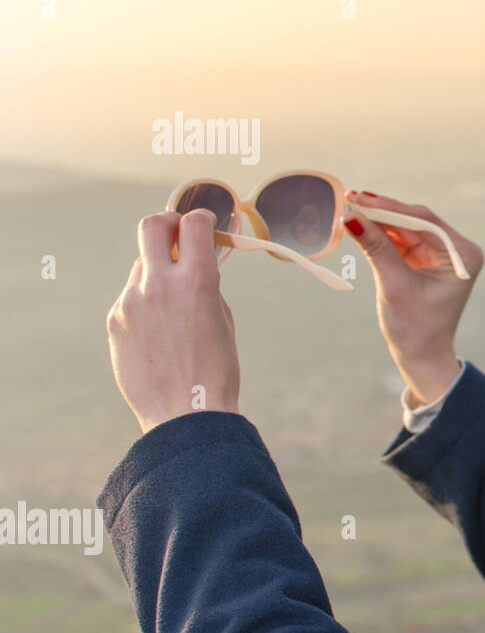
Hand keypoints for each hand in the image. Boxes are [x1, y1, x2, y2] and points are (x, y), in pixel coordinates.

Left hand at [107, 209, 240, 433]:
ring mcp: (130, 301)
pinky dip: (145, 303)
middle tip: (176, 234)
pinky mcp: (115, 320)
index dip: (201, 219)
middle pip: (151, 226)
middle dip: (166, 223)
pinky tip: (159, 333)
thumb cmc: (215, 369)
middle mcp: (159, 283)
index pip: (192, 224)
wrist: (185, 413)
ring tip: (173, 306)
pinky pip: (130, 297)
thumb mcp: (222, 318)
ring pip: (142, 267)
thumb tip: (193, 263)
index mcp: (196, 280)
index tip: (205, 225)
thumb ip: (205, 284)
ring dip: (157, 272)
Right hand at [343, 191, 483, 404]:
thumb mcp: (394, 285)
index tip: (360, 199)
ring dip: (378, 220)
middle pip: (415, 220)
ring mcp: (442, 254)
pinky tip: (359, 224)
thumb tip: (351, 217)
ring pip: (406, 227)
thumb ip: (376, 248)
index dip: (390, 208)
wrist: (421, 356)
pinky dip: (381, 233)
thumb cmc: (414, 327)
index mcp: (462, 256)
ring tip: (348, 209)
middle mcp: (457, 250)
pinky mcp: (427, 259)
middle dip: (382, 211)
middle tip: (350, 198)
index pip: (424, 221)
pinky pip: (402, 239)